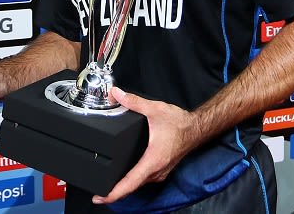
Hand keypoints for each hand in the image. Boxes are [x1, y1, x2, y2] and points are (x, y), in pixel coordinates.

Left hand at [91, 87, 197, 204]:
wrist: (196, 128)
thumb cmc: (179, 123)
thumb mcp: (154, 109)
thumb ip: (133, 102)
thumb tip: (116, 95)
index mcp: (153, 160)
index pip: (129, 183)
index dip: (113, 193)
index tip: (99, 198)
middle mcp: (156, 171)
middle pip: (131, 187)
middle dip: (113, 192)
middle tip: (97, 195)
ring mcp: (160, 173)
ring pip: (137, 185)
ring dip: (123, 187)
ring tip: (106, 187)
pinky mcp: (161, 170)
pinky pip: (143, 180)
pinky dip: (132, 182)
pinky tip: (124, 178)